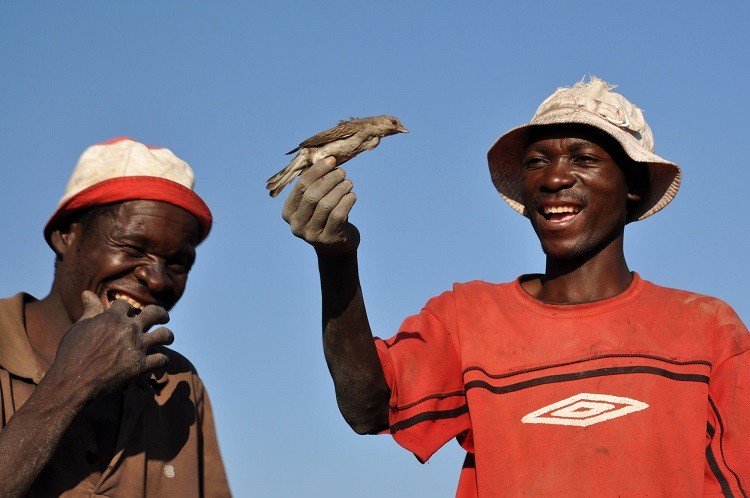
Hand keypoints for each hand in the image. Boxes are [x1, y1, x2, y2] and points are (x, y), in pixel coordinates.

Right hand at [48, 291, 173, 399]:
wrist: (73, 382)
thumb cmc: (72, 353)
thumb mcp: (80, 327)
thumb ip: (90, 310)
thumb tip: (87, 292)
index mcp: (113, 317)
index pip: (126, 305)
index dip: (126, 308)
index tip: (127, 312)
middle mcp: (129, 329)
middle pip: (155, 313)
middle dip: (161, 313)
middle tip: (163, 317)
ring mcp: (137, 347)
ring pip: (165, 334)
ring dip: (168, 335)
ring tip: (167, 337)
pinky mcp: (141, 366)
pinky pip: (162, 359)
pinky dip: (163, 360)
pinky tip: (160, 360)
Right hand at [282, 157, 360, 255]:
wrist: (336, 246)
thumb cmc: (325, 217)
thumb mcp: (315, 202)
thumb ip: (316, 184)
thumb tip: (328, 158)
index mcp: (288, 212)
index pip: (301, 186)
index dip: (317, 171)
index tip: (331, 160)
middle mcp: (296, 225)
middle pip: (313, 195)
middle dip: (329, 180)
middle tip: (342, 173)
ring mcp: (311, 235)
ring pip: (326, 204)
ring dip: (340, 189)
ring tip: (348, 183)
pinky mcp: (328, 239)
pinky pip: (338, 215)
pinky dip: (347, 201)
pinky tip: (352, 196)